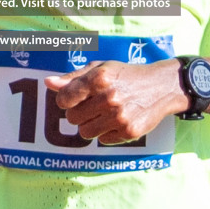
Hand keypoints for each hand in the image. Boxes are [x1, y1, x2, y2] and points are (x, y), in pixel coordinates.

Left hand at [44, 60, 188, 145]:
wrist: (161, 86)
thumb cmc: (125, 75)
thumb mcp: (100, 68)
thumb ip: (72, 78)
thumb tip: (48, 83)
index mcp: (99, 78)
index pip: (63, 99)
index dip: (66, 100)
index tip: (75, 98)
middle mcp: (109, 98)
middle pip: (72, 118)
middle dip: (79, 112)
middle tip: (94, 105)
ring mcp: (120, 117)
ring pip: (85, 133)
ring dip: (91, 125)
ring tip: (105, 113)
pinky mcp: (129, 132)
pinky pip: (103, 140)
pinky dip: (108, 133)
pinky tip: (119, 120)